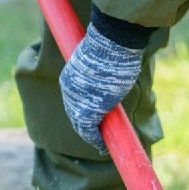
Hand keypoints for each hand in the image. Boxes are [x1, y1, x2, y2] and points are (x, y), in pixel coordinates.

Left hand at [60, 24, 143, 151]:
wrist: (111, 45)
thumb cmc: (112, 45)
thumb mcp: (103, 57)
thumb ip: (104, 68)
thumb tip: (119, 61)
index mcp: (70, 76)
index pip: (74, 99)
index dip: (83, 109)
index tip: (93, 117)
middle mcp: (69, 90)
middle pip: (74, 114)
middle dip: (84, 126)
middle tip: (97, 134)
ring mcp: (77, 102)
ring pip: (80, 125)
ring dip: (91, 135)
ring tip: (101, 143)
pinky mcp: (87, 112)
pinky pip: (89, 131)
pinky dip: (96, 140)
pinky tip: (103, 145)